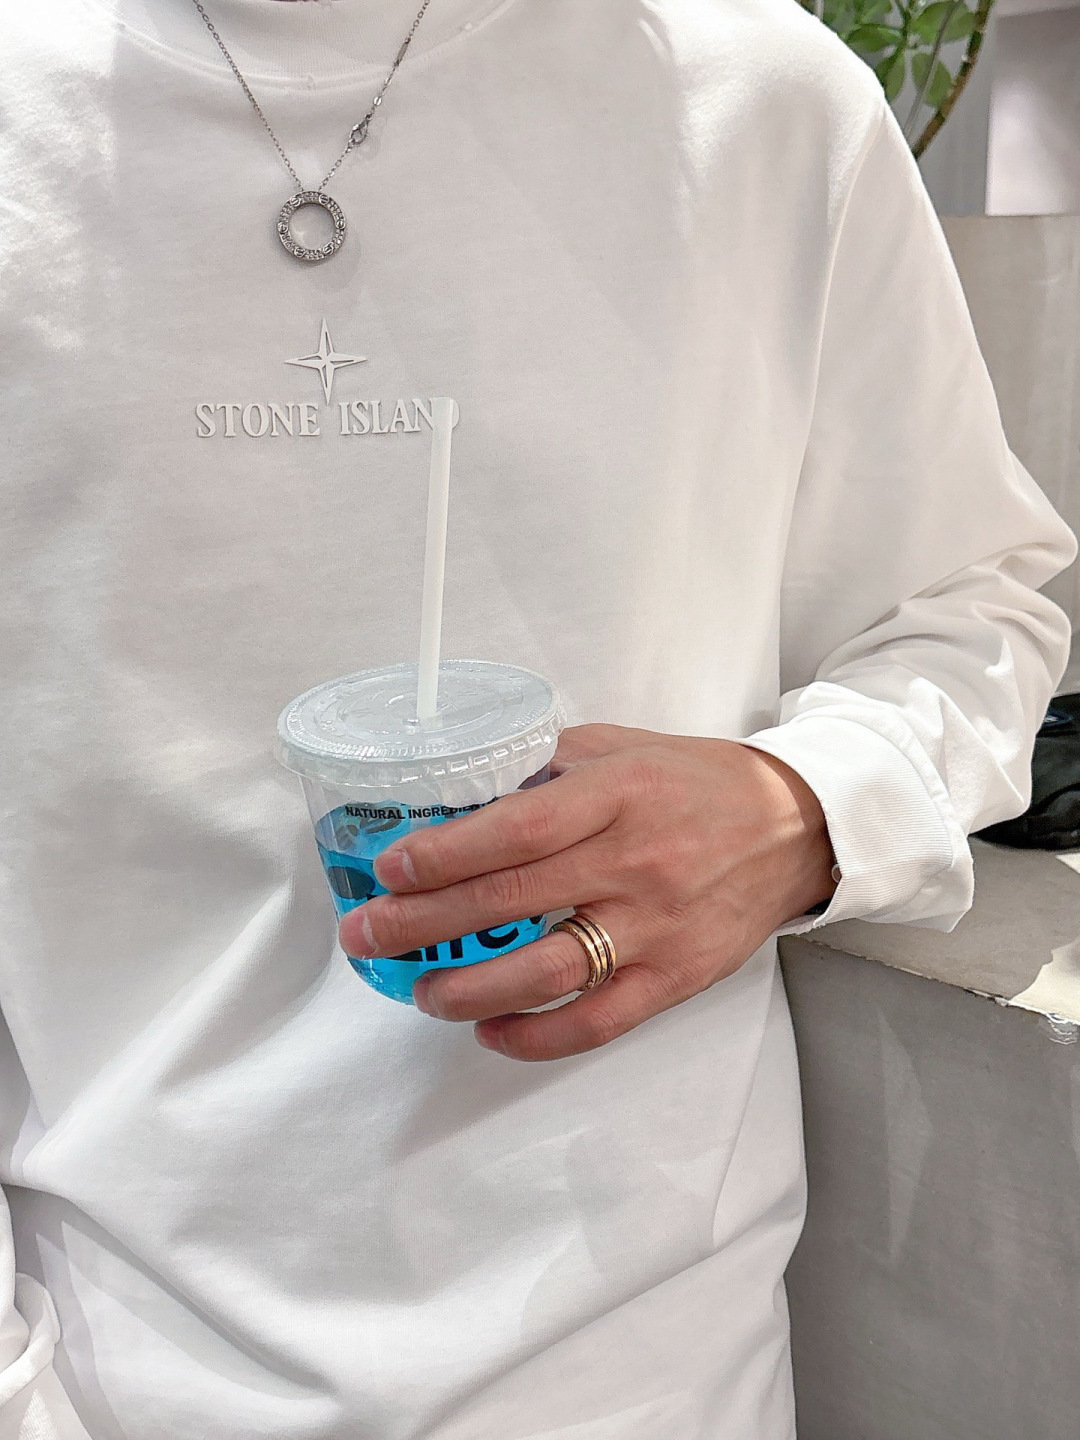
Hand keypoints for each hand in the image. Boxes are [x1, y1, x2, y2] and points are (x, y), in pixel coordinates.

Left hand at [338, 725, 835, 1060]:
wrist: (794, 825)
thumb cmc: (694, 781)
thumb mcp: (619, 746)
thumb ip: (545, 767)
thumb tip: (461, 799)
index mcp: (616, 793)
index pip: (514, 830)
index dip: (443, 855)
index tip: (389, 869)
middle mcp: (635, 860)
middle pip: (512, 900)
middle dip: (424, 924)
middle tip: (367, 938)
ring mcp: (657, 925)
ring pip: (548, 971)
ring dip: (470, 989)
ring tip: (422, 991)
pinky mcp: (677, 977)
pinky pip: (598, 1021)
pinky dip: (537, 1036)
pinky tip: (491, 1032)